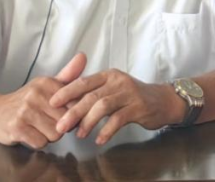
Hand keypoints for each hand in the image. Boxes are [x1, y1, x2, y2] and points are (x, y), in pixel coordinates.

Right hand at [0, 52, 86, 148]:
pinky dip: (38, 142)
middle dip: (60, 126)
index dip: (71, 112)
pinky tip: (30, 134)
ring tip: (39, 127)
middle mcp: (35, 95)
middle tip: (47, 121)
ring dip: (49, 135)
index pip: (74, 104)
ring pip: (55, 134)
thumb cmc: (26, 100)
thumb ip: (68, 74)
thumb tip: (83, 56)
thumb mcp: (47, 85)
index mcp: (46, 83)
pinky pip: (41, 143)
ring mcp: (25, 112)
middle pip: (65, 121)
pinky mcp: (16, 128)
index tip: (60, 111)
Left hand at [50, 69, 184, 144]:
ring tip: (79, 135)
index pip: (83, 81)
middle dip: (73, 112)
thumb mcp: (113, 90)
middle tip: (60, 126)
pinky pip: (119, 119)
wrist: (163, 100)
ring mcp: (129, 93)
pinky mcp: (139, 107)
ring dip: (88, 121)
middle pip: (91, 95)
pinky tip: (99, 139)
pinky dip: (107, 130)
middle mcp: (118, 81)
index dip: (66, 92)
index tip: (52, 103)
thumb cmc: (132, 97)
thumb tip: (67, 107)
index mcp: (108, 75)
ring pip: (103, 106)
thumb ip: (93, 95)